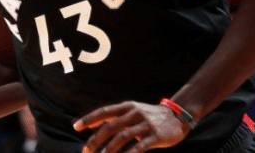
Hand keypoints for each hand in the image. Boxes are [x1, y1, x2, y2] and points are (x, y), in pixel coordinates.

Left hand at [74, 101, 189, 152]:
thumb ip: (117, 118)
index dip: (89, 118)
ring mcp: (145, 124)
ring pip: (122, 137)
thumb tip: (96, 125)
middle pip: (110, 126)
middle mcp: (135, 113)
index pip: (104, 112)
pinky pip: (138, 148)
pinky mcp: (155, 136)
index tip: (76, 126)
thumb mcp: (134, 111)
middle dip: (96, 140)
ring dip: (108, 150)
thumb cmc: (151, 116)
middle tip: (85, 151)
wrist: (178, 116)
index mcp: (127, 107)